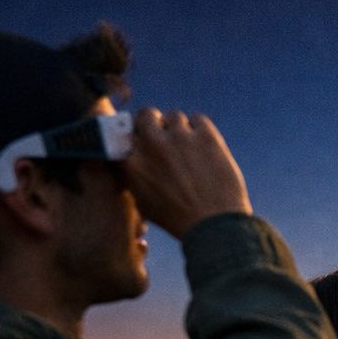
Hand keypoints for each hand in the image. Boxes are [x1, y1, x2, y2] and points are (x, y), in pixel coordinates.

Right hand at [124, 107, 251, 240]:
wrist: (214, 224)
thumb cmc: (178, 218)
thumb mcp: (143, 201)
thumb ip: (133, 174)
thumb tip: (130, 156)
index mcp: (132, 162)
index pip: (123, 132)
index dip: (135, 136)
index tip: (142, 140)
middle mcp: (152, 144)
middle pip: (146, 114)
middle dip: (154, 123)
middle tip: (165, 136)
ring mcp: (179, 137)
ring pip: (174, 115)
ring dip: (180, 128)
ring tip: (189, 148)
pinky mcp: (205, 136)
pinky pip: (198, 119)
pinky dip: (200, 129)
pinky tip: (204, 146)